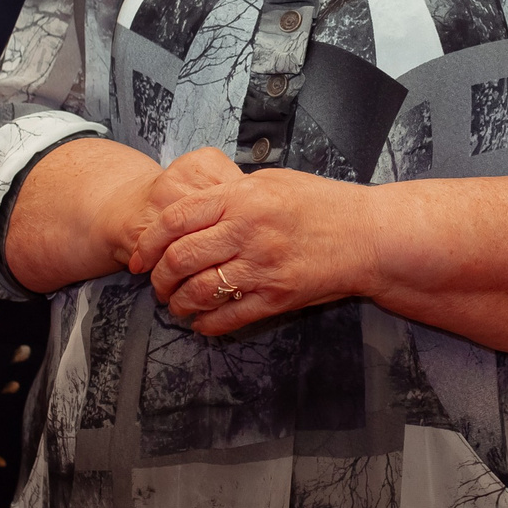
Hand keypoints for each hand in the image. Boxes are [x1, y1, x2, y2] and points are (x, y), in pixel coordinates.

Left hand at [130, 163, 375, 336]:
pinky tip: (202, 323)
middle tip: (155, 284)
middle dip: (158, 277)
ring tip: (176, 305)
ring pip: (199, 292)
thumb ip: (230, 194)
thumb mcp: (271, 183)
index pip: (174, 220)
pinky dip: (207, 324)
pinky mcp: (278, 296)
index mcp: (241, 197)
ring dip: (178, 304)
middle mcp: (247, 231)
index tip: (138, 257)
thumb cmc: (322, 204)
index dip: (148, 242)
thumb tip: (192, 209)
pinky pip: (229, 317)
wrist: (369, 236)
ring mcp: (262, 266)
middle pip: (180, 259)